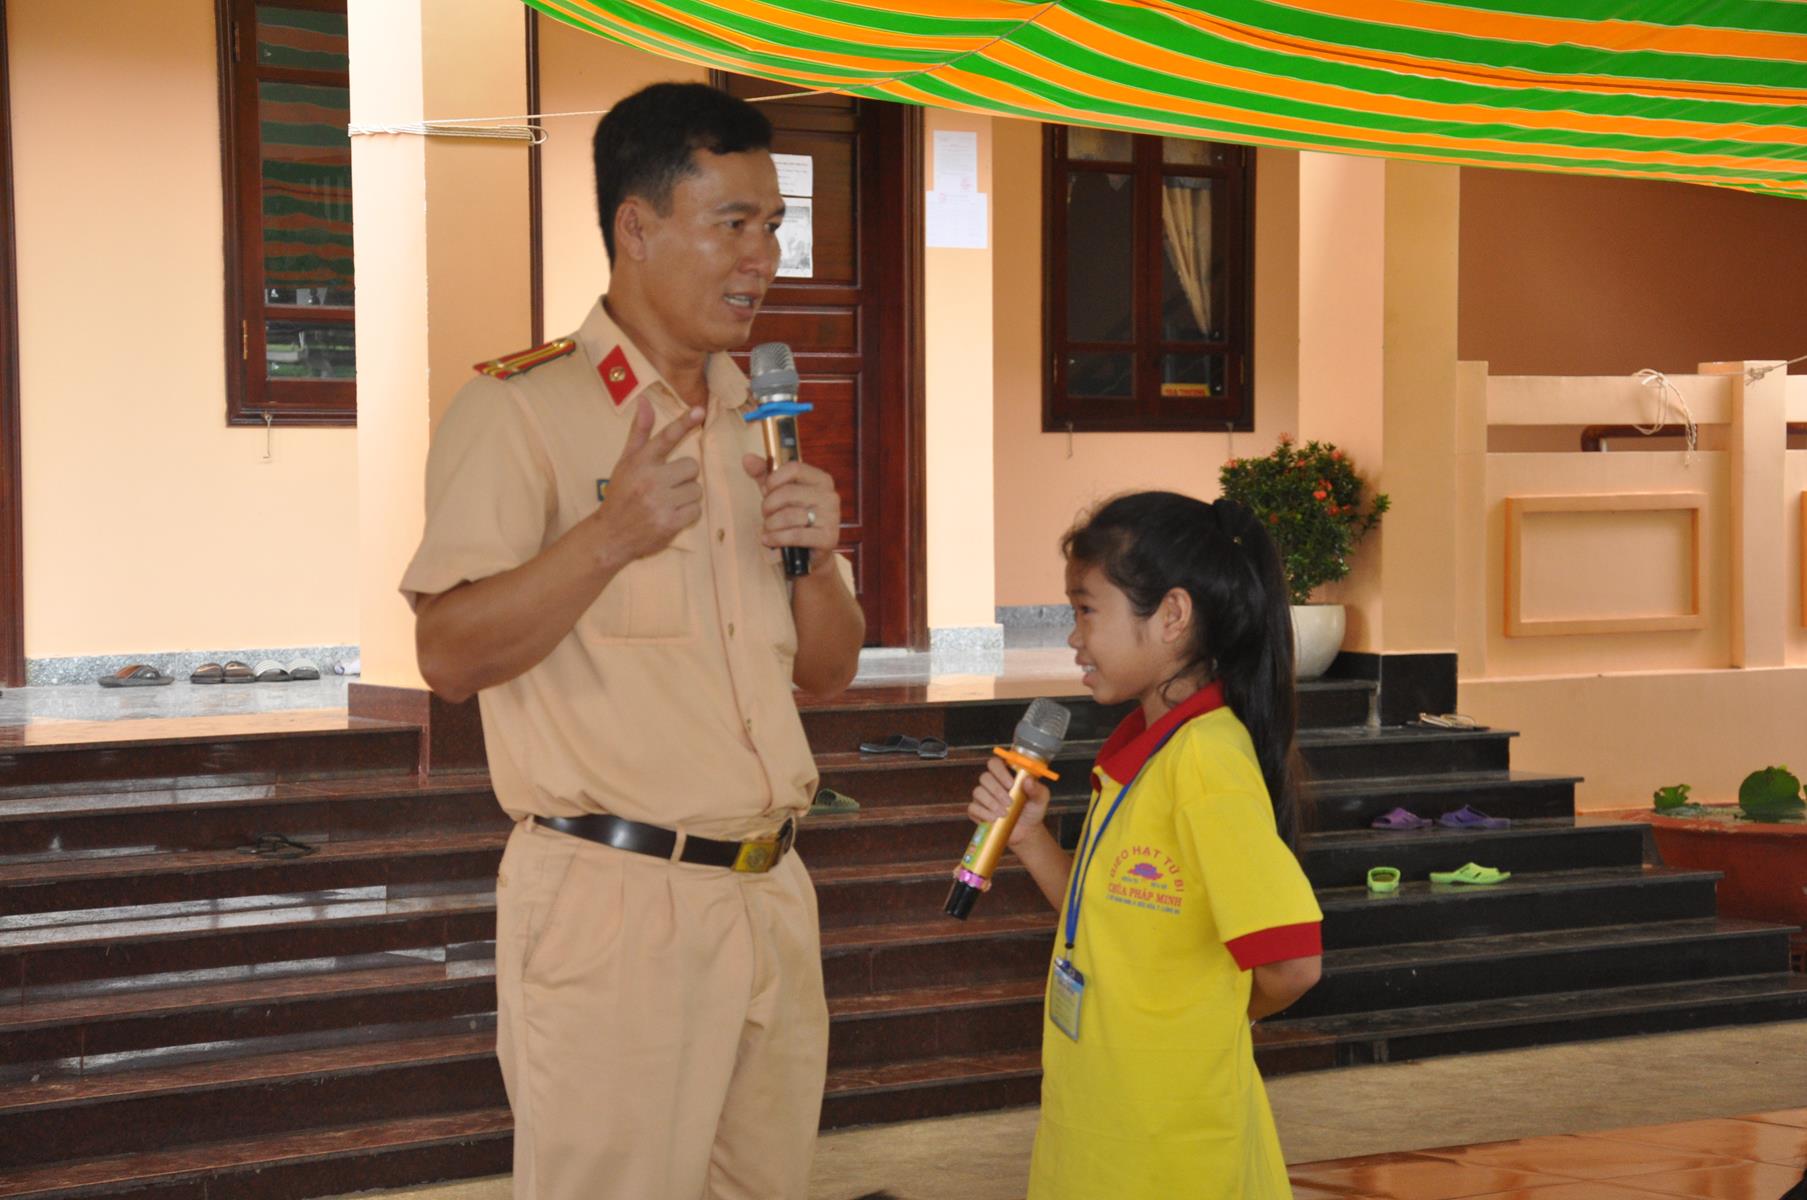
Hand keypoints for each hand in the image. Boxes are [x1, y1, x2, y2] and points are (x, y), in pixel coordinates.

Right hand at [590, 397, 704, 565]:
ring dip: (687, 496)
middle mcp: (649, 480)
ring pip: (696, 489)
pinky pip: (696, 510)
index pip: (665, 438)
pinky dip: (688, 514)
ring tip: (667, 502)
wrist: (611, 535)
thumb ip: (638, 432)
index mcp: (640, 462)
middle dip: (684, 477)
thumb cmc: (621, 494)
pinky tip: (671, 515)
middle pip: (692, 466)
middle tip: (666, 486)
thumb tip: (645, 400)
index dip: (684, 423)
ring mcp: (660, 502)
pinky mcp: (669, 522)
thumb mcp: (626, 462)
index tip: (700, 410)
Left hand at [742, 454, 839, 567]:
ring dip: (771, 524)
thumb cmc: (794, 518)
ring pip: (789, 516)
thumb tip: (747, 458)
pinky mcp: (828, 538)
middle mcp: (830, 496)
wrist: (810, 552)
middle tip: (765, 514)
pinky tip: (768, 540)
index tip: (767, 490)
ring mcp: (831, 517)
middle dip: (768, 505)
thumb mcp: (779, 493)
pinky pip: (795, 535)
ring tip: (768, 529)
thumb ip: (764, 475)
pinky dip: (776, 538)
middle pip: (788, 493)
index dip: (773, 479)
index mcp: (821, 479)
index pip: (794, 468)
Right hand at [967, 754, 1052, 849]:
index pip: (995, 763)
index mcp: (1006, 774)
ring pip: (978, 792)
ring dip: (991, 803)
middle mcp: (992, 782)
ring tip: (1004, 813)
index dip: (1000, 771)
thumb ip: (1037, 789)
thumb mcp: (1040, 799)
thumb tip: (1028, 780)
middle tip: (1009, 803)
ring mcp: (983, 796)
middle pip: (985, 777)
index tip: (1011, 784)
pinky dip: (983, 813)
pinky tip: (994, 819)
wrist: (1027, 830)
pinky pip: (973, 808)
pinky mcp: (977, 810)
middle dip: (997, 791)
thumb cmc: (1033, 809)